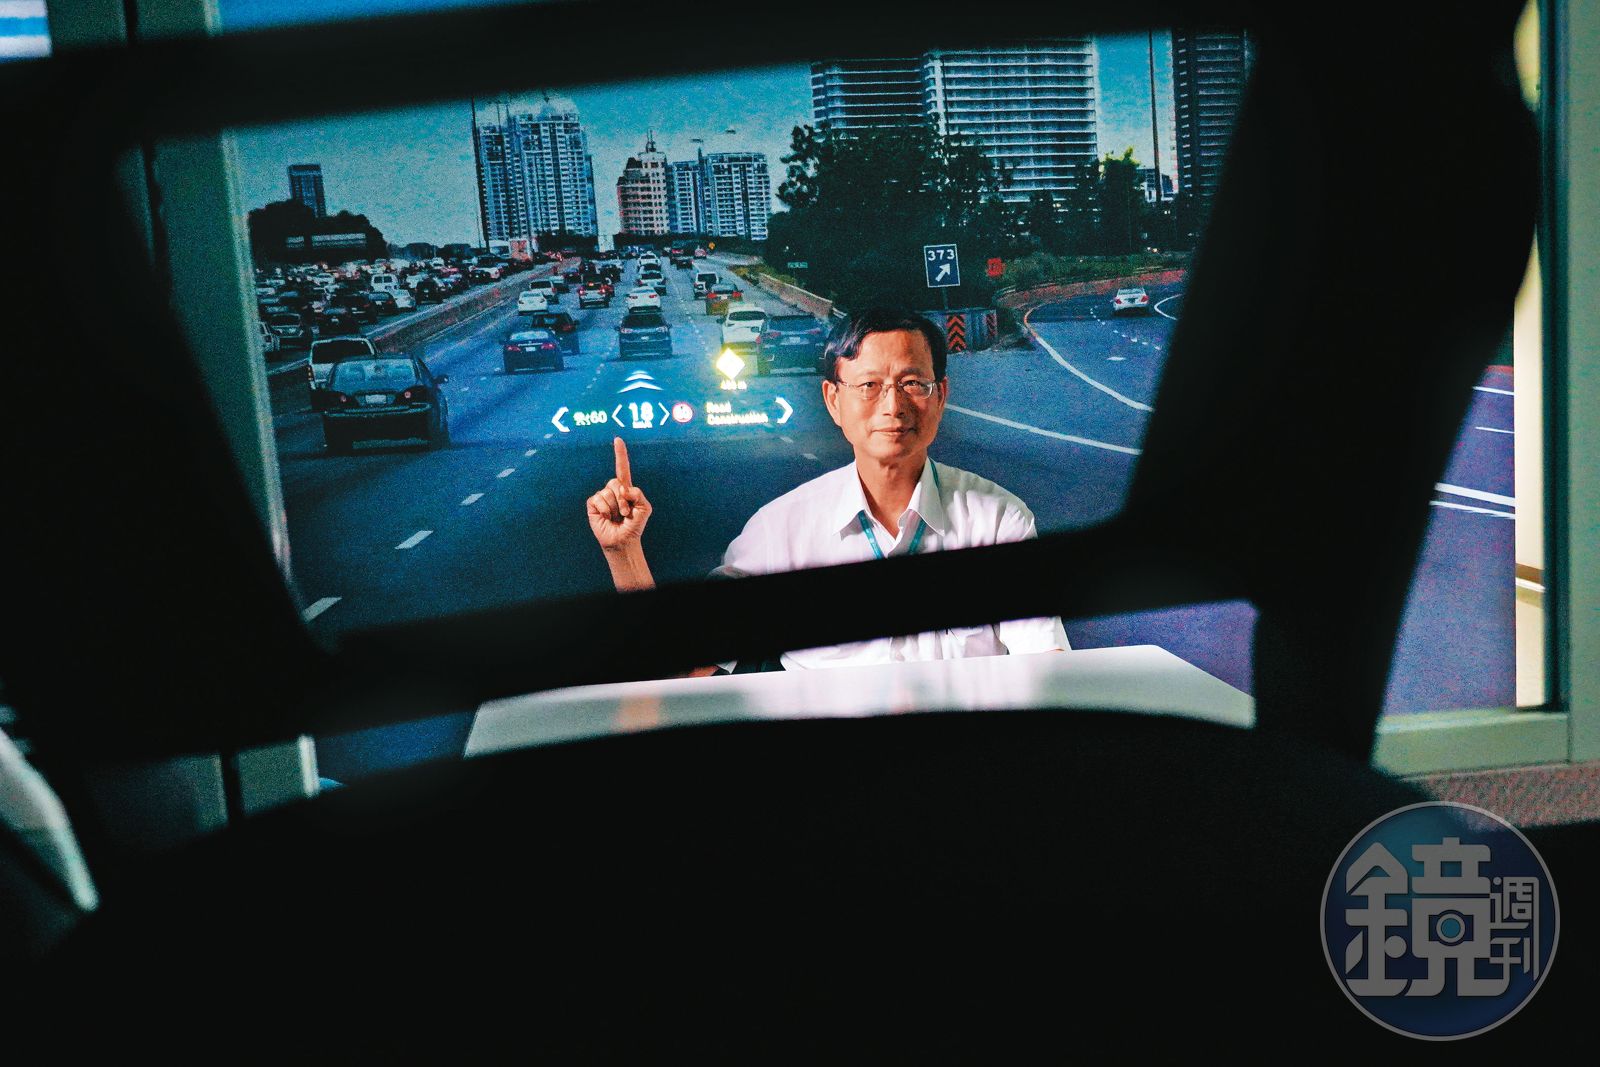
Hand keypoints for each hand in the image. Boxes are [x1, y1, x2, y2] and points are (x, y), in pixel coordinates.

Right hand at [587, 436, 651, 552]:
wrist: (623, 540)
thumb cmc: (634, 525)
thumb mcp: (644, 509)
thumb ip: (638, 494)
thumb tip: (624, 489)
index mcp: (625, 488)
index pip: (622, 468)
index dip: (620, 454)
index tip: (618, 440)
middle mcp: (612, 490)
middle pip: (616, 482)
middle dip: (623, 500)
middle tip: (625, 513)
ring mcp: (601, 496)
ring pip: (607, 492)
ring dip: (615, 507)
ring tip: (616, 517)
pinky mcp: (592, 504)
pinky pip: (598, 500)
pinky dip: (605, 510)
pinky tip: (607, 517)